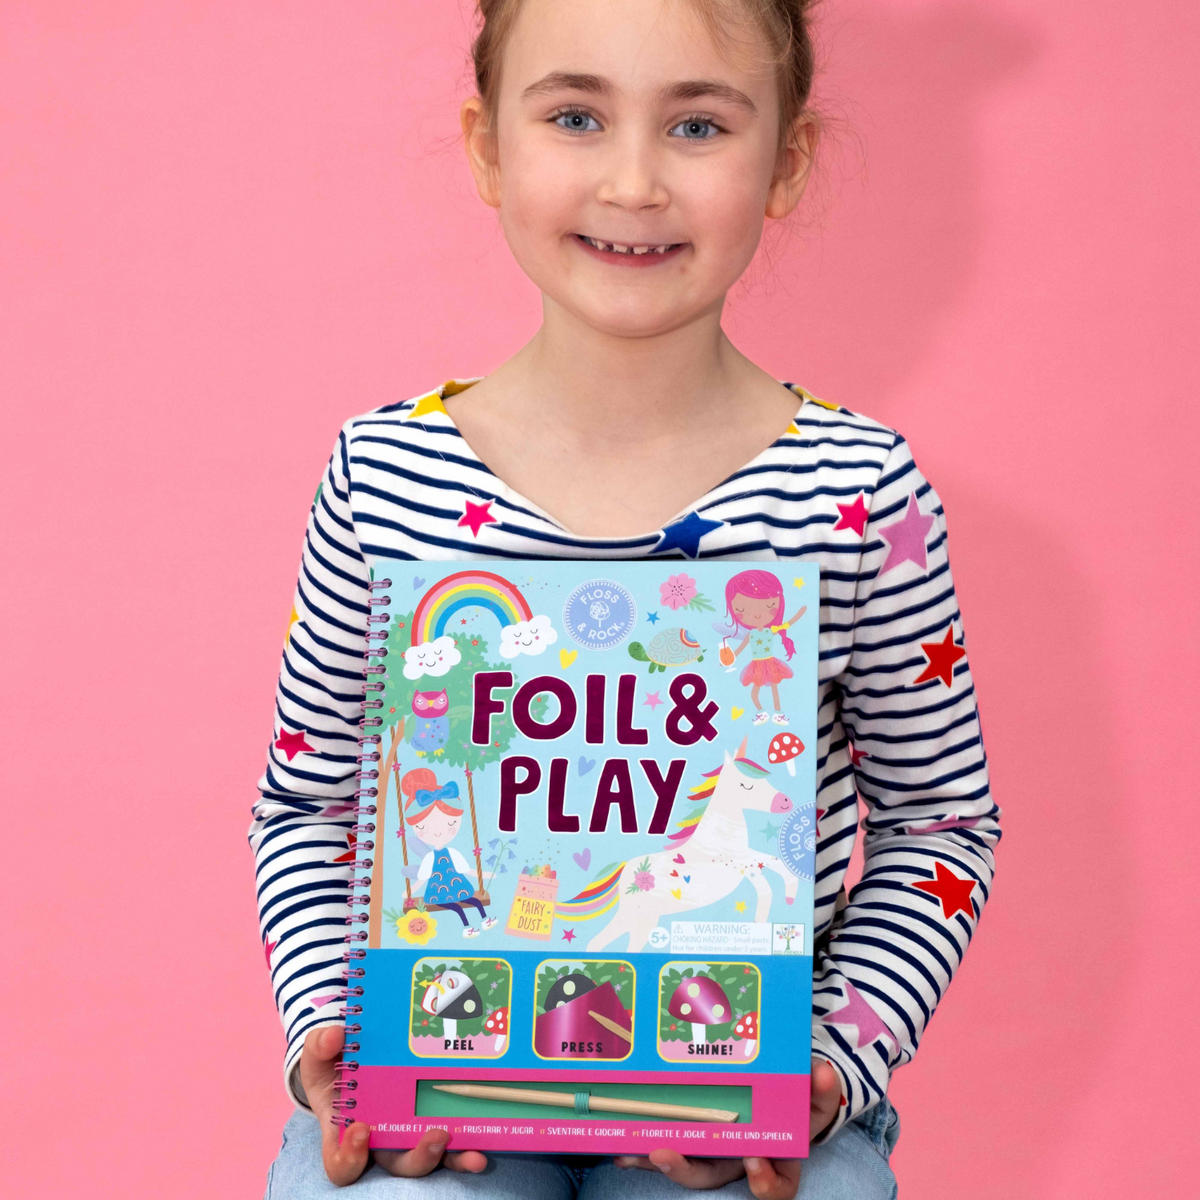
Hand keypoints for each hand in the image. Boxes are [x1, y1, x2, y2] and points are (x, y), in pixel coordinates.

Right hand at [299, 1025, 487, 1185]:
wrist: (357, 1055)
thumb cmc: (334, 1063)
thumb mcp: (321, 1052)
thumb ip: (320, 1044)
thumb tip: (334, 1036)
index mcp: (346, 1134)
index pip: (343, 1164)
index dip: (351, 1156)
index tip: (362, 1129)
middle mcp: (381, 1144)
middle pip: (397, 1166)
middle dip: (418, 1157)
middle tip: (436, 1137)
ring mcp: (410, 1137)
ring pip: (431, 1160)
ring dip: (454, 1160)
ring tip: (474, 1155)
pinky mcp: (436, 1127)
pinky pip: (453, 1145)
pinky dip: (469, 1146)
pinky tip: (486, 1142)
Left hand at [614, 1058, 842, 1198]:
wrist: (785, 1084)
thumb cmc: (799, 1093)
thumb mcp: (814, 1092)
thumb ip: (821, 1088)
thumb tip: (825, 1074)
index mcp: (777, 1157)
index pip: (777, 1186)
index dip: (765, 1180)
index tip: (754, 1161)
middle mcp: (741, 1161)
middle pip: (714, 1177)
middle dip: (685, 1169)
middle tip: (663, 1154)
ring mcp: (715, 1151)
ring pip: (684, 1164)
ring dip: (656, 1158)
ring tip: (631, 1149)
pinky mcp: (693, 1138)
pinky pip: (669, 1147)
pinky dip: (644, 1148)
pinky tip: (621, 1144)